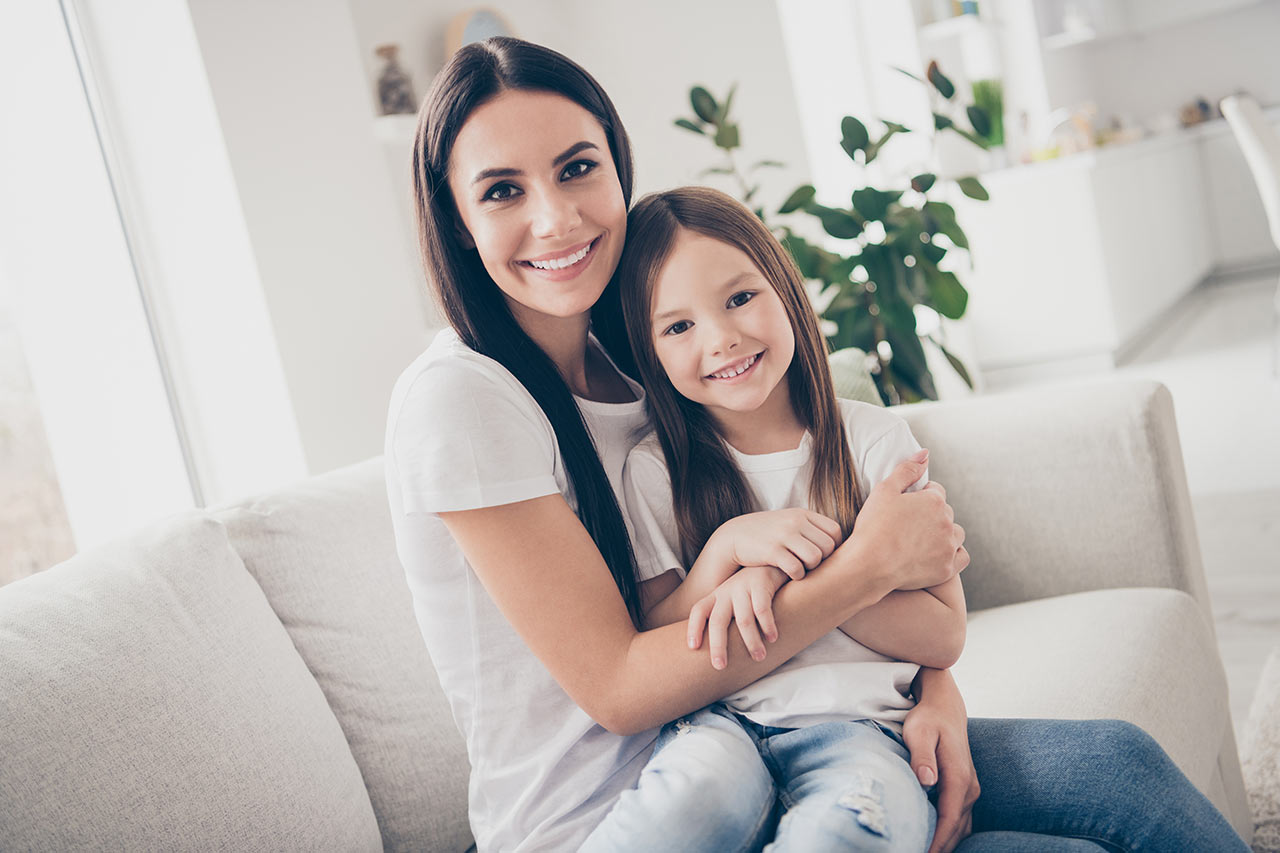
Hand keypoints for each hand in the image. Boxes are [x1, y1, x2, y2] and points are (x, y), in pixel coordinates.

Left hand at [687, 566, 788, 669]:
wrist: (771, 561)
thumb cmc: (751, 590)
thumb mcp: (733, 601)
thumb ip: (727, 620)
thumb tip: (720, 652)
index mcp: (716, 597)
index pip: (699, 611)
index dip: (693, 628)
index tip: (693, 647)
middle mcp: (726, 591)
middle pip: (717, 620)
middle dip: (718, 645)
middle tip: (720, 666)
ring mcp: (743, 587)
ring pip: (743, 620)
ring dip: (751, 641)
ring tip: (758, 657)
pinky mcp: (761, 583)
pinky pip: (762, 609)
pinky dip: (767, 626)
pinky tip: (773, 638)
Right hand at [709, 509, 842, 580]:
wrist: (733, 537)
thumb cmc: (767, 534)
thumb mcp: (789, 522)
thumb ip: (811, 529)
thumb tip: (838, 545)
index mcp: (802, 514)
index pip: (834, 531)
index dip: (833, 547)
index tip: (822, 557)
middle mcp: (795, 521)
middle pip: (827, 546)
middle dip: (822, 561)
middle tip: (810, 567)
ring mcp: (784, 535)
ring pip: (815, 558)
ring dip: (810, 569)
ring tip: (800, 571)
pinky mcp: (772, 551)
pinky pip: (797, 568)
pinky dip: (796, 576)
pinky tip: (789, 575)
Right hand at [852, 450, 967, 590]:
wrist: (868, 565)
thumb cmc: (873, 527)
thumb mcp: (884, 490)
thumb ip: (907, 470)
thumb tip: (925, 454)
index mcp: (934, 501)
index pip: (936, 491)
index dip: (921, 496)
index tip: (908, 506)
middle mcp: (946, 522)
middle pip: (946, 513)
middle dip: (932, 515)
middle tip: (909, 525)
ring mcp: (948, 547)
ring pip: (956, 534)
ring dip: (944, 534)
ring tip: (922, 540)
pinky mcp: (946, 568)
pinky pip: (961, 557)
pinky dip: (953, 554)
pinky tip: (937, 553)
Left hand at [903, 668, 979, 852]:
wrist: (944, 707)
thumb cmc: (928, 719)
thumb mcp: (918, 732)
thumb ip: (921, 756)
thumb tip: (926, 781)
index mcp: (958, 778)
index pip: (949, 821)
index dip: (936, 843)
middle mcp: (969, 788)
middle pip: (956, 830)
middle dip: (939, 848)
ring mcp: (970, 790)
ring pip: (960, 828)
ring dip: (945, 843)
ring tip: (924, 851)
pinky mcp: (965, 789)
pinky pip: (960, 820)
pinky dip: (949, 834)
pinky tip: (934, 841)